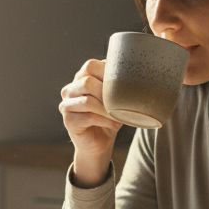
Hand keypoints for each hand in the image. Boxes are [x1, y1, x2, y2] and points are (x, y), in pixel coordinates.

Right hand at [58, 59, 121, 185]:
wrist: (100, 143)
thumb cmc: (110, 117)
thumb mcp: (117, 98)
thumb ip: (120, 84)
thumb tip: (141, 73)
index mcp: (81, 78)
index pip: (91, 65)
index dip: (108, 73)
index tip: (124, 85)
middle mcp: (70, 89)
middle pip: (87, 81)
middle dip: (108, 93)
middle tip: (121, 103)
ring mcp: (66, 105)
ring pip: (88, 100)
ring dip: (107, 108)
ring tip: (119, 115)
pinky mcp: (68, 120)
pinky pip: (87, 117)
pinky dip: (104, 120)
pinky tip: (114, 124)